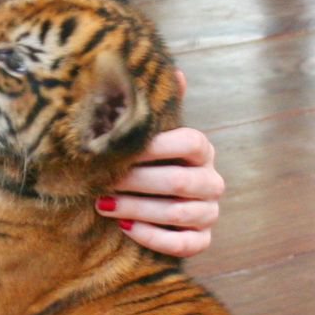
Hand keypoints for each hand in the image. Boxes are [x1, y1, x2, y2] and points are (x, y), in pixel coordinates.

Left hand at [98, 73, 223, 257]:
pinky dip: (153, 237)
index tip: (121, 148)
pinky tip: (125, 228)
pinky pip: (184, 244)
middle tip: (102, 179)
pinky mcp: (202, 240)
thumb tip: (173, 70)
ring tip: (103, 203)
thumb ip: (160, 107)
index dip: (157, 146)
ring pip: (179, 213)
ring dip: (137, 209)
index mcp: (202, 150)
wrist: (152, 202)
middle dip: (137, 181)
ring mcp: (209, 213)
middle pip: (180, 182)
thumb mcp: (151, 134)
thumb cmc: (148, 162)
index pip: (191, 142)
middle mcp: (212, 181)